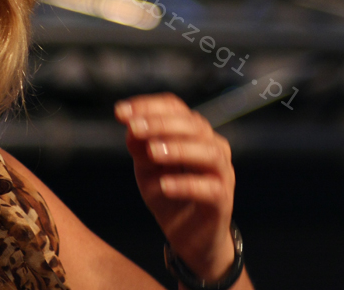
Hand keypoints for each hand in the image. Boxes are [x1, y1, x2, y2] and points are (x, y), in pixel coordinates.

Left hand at [115, 93, 235, 281]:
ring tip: (152, 152)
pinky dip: (186, 184)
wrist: (189, 237)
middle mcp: (212, 146)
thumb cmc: (170, 194)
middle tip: (134, 128)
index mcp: (194, 133)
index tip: (120, 112)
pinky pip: (210, 189)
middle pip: (193, 125)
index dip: (148, 106)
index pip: (175, 108)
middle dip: (161, 124)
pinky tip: (164, 185)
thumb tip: (131, 126)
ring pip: (208, 152)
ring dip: (178, 148)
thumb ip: (140, 147)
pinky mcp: (223, 200)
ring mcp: (222, 173)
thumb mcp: (147, 168)